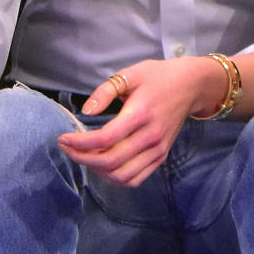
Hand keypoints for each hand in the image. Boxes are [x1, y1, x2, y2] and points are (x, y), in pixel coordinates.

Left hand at [57, 56, 226, 187]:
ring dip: (97, 171)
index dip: (80, 143)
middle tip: (67, 147)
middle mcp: (150, 137)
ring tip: (82, 156)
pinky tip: (101, 165)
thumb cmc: (157, 76)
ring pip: (122, 176)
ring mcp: (157, 150)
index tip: (63, 138)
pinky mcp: (161, 157)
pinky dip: (115, 178)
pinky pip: (136, 179)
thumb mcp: (129, 74)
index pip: (105, 139)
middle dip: (82, 158)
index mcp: (140, 114)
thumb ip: (105, 92)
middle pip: (111, 162)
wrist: (190, 86)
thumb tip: (85, 111)